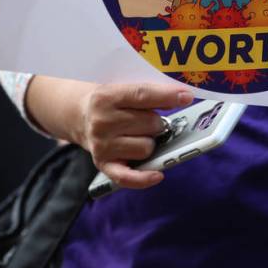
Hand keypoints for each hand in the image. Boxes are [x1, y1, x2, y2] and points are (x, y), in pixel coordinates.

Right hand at [76, 83, 193, 189]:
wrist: (80, 115)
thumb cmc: (112, 103)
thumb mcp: (124, 90)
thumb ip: (150, 94)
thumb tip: (182, 99)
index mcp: (107, 97)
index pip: (142, 95)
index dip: (167, 96)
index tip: (187, 97)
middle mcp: (101, 122)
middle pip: (150, 124)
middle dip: (157, 122)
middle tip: (147, 119)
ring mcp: (101, 145)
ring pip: (146, 148)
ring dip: (150, 143)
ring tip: (139, 135)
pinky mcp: (103, 165)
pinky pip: (128, 177)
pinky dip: (145, 178)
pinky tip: (157, 174)